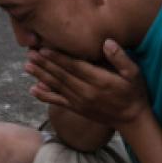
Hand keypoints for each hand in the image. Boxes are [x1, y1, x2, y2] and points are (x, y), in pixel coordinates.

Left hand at [25, 43, 149, 128]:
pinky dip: (45, 96)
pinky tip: (33, 90)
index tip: (43, 48)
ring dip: (40, 76)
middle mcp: (87, 92)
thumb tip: (106, 42)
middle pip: (61, 76)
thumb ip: (120, 58)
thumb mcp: (134, 73)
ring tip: (27, 66)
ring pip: (57, 87)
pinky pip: (58, 102)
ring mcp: (80, 102)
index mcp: (99, 81)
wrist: (133, 120)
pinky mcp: (78, 109)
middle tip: (29, 53)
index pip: (74, 66)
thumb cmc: (134, 92)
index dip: (57, 57)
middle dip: (44, 64)